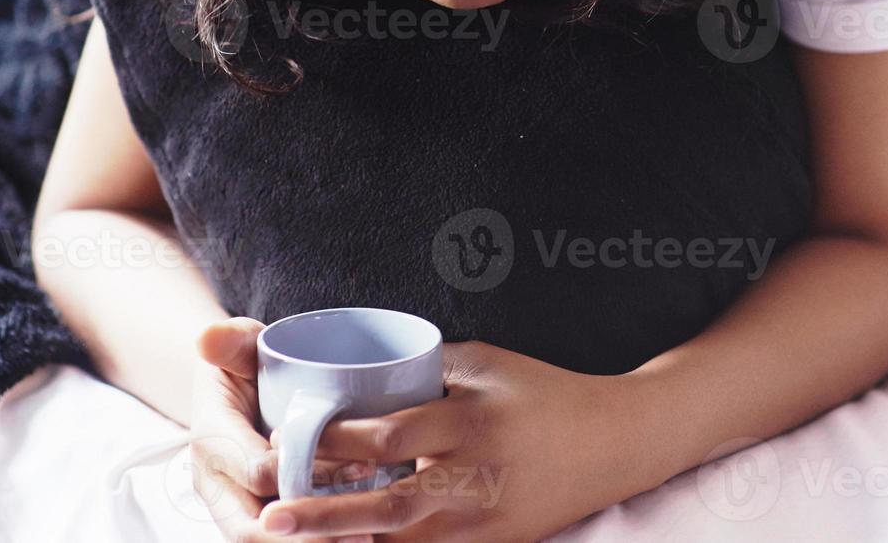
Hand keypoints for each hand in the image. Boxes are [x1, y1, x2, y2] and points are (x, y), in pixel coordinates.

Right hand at [189, 317, 376, 542]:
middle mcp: (215, 486)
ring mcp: (232, 509)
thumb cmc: (244, 366)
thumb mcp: (239, 346)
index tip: (362, 467)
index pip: (259, 471)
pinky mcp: (254, 521)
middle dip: (307, 537)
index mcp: (212, 442)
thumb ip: (231, 341)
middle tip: (364, 535)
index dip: (308, 473)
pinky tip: (357, 542)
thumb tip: (207, 337)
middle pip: (252, 530)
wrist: (231, 392)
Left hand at [255, 341, 641, 541]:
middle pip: (388, 507)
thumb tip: (355, 371)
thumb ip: (423, 369)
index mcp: (470, 423)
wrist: (615, 443)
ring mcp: (485, 524)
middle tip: (271, 518)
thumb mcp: (485, 363)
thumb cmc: (543, 391)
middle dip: (324, 516)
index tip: (288, 436)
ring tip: (297, 541)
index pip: (389, 436)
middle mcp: (475, 479)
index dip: (334, 441)